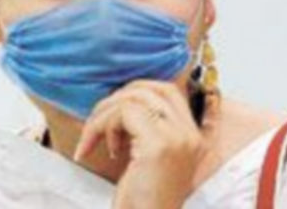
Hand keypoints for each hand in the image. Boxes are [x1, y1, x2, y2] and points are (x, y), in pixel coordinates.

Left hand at [74, 80, 202, 208]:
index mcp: (193, 138)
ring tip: (94, 138)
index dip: (135, 94)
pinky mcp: (158, 145)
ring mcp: (177, 138)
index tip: (114, 114)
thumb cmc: (142, 202)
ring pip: (132, 99)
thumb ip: (148, 129)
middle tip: (98, 121)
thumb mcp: (149, 159)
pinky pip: (123, 113)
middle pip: (150, 90)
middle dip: (117, 99)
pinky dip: (100, 125)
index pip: (167, 92)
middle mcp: (190, 135)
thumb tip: (122, 102)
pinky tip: (94, 147)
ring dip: (103, 114)